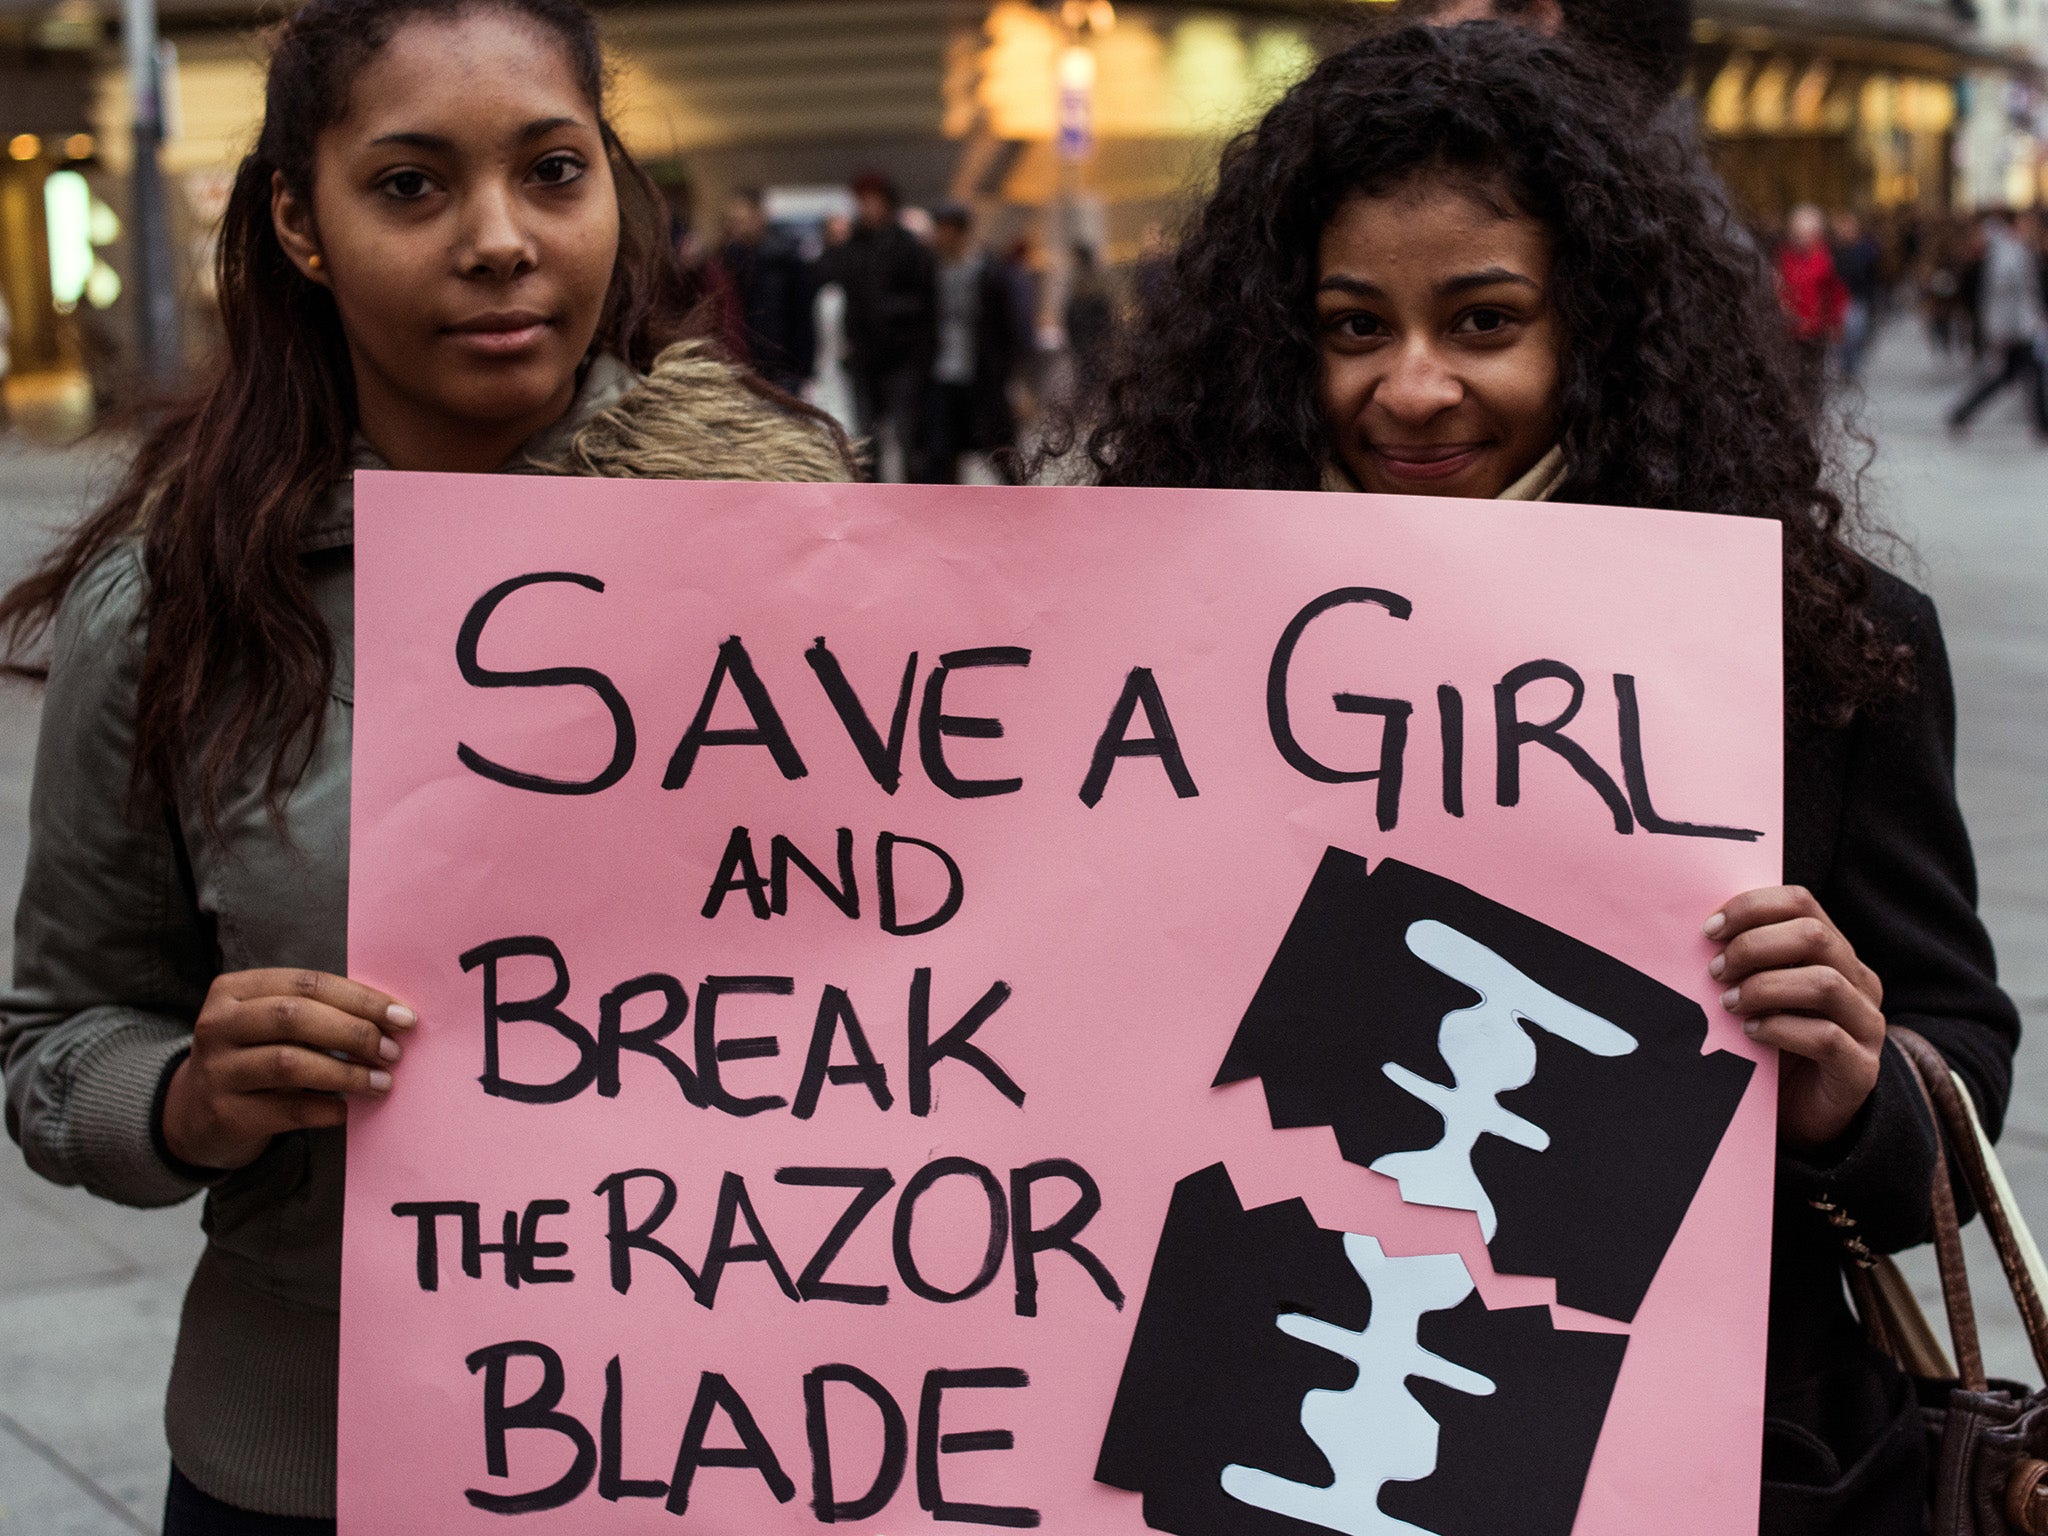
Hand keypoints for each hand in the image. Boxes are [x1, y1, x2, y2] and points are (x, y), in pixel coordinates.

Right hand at [161, 969, 416, 1171]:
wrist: (192, 1113)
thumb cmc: (253, 1056)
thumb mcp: (270, 1024)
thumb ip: (318, 1012)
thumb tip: (393, 1018)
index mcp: (234, 990)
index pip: (308, 983)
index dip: (362, 998)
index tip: (404, 1018)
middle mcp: (218, 1025)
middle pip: (296, 1017)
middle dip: (355, 1033)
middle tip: (393, 1052)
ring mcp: (216, 1071)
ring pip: (290, 1062)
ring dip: (347, 1073)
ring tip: (381, 1082)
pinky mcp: (224, 1114)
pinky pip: (287, 1109)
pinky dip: (327, 1109)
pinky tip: (347, 1110)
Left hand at [1706, 887, 1884, 1148]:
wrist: (1801, 1111)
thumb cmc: (1772, 1042)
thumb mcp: (1760, 992)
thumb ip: (1747, 961)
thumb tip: (1701, 932)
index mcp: (1834, 953)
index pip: (1801, 903)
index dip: (1752, 907)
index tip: (1709, 929)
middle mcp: (1859, 982)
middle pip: (1814, 936)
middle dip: (1754, 947)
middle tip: (1715, 971)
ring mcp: (1866, 1024)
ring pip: (1824, 983)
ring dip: (1765, 988)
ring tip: (1728, 1004)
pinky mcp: (1861, 1068)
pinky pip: (1826, 1037)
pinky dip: (1780, 1029)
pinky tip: (1750, 1033)